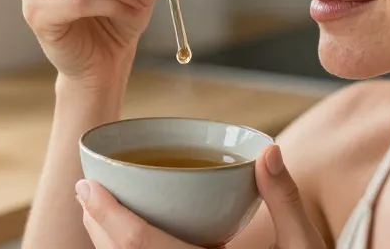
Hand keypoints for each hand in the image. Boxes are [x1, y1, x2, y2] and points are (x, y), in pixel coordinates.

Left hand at [76, 145, 325, 248]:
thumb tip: (267, 150)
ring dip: (108, 243)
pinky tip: (131, 239)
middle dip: (98, 225)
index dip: (107, 215)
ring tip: (100, 211)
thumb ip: (284, 199)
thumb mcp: (303, 247)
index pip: (139, 245)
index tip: (86, 185)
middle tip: (87, 190)